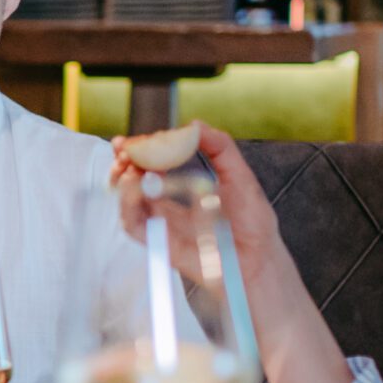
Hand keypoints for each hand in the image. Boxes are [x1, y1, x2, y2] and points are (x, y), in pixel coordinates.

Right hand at [108, 123, 282, 280]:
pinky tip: (133, 190)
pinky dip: (127, 206)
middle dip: (123, 163)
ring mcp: (163, 224)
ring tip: (128, 167)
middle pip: (132, 181)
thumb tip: (195, 125)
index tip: (131, 140)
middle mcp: (168, 204)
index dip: (137, 151)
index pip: (151, 165)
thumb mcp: (239, 174)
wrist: (260, 257)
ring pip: (128, 201)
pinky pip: (134, 225)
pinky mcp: (161, 243)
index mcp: (182, 187)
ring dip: (121, 181)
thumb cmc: (252, 222)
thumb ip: (220, 147)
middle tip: (124, 151)